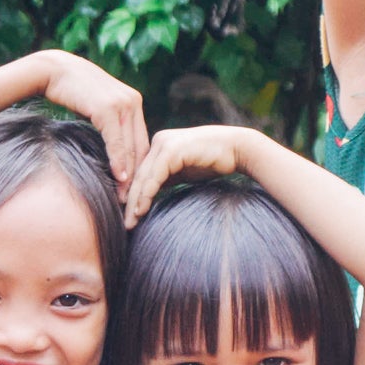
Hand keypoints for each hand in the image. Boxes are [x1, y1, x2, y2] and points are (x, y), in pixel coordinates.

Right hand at [36, 50, 149, 198]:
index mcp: (133, 103)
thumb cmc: (72, 91)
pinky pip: (116, 140)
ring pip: (130, 146)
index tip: (137, 188)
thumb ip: (110, 122)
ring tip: (126, 196)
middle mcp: (133, 102)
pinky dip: (118, 160)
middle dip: (138, 175)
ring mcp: (122, 104)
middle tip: (134, 199)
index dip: (140, 166)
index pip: (141, 140)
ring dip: (129, 174)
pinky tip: (119, 177)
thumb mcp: (98, 107)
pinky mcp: (107, 108)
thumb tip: (115, 147)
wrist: (52, 70)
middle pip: (140, 146)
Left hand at [122, 125, 260, 227]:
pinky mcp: (171, 149)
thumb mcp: (185, 172)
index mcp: (160, 145)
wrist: (238, 149)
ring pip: (143, 176)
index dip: (133, 195)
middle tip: (126, 224)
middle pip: (139, 175)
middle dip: (130, 201)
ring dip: (135, 201)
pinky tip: (141, 209)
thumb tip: (150, 194)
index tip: (130, 216)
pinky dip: (147, 194)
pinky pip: (154, 176)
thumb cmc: (215, 162)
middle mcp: (159, 141)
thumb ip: (167, 178)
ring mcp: (164, 143)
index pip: (141, 173)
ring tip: (131, 222)